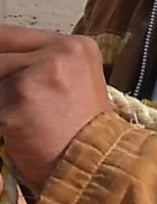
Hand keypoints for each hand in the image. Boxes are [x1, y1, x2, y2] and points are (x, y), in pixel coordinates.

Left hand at [0, 26, 109, 191]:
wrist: (99, 166)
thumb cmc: (82, 133)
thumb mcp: (70, 85)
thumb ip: (37, 66)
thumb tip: (5, 64)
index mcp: (76, 46)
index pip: (13, 37)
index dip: (1, 55)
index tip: (2, 77)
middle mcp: (60, 51)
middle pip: (0, 54)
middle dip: (0, 80)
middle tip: (10, 100)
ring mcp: (40, 72)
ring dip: (1, 99)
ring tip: (17, 118)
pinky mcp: (19, 96)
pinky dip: (1, 121)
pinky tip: (15, 131)